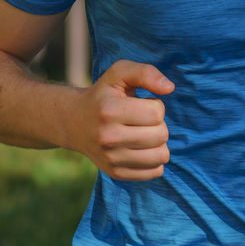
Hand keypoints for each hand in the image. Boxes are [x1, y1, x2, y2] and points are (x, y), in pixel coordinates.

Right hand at [69, 60, 174, 180]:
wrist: (74, 122)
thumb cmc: (104, 94)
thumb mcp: (119, 72)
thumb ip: (146, 72)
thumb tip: (170, 88)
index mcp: (109, 110)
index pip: (156, 113)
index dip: (155, 105)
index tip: (141, 103)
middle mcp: (108, 137)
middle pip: (161, 135)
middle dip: (158, 124)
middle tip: (142, 119)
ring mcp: (110, 159)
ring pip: (161, 156)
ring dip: (159, 142)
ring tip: (144, 133)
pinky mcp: (115, 173)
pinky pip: (154, 172)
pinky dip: (155, 160)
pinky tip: (142, 149)